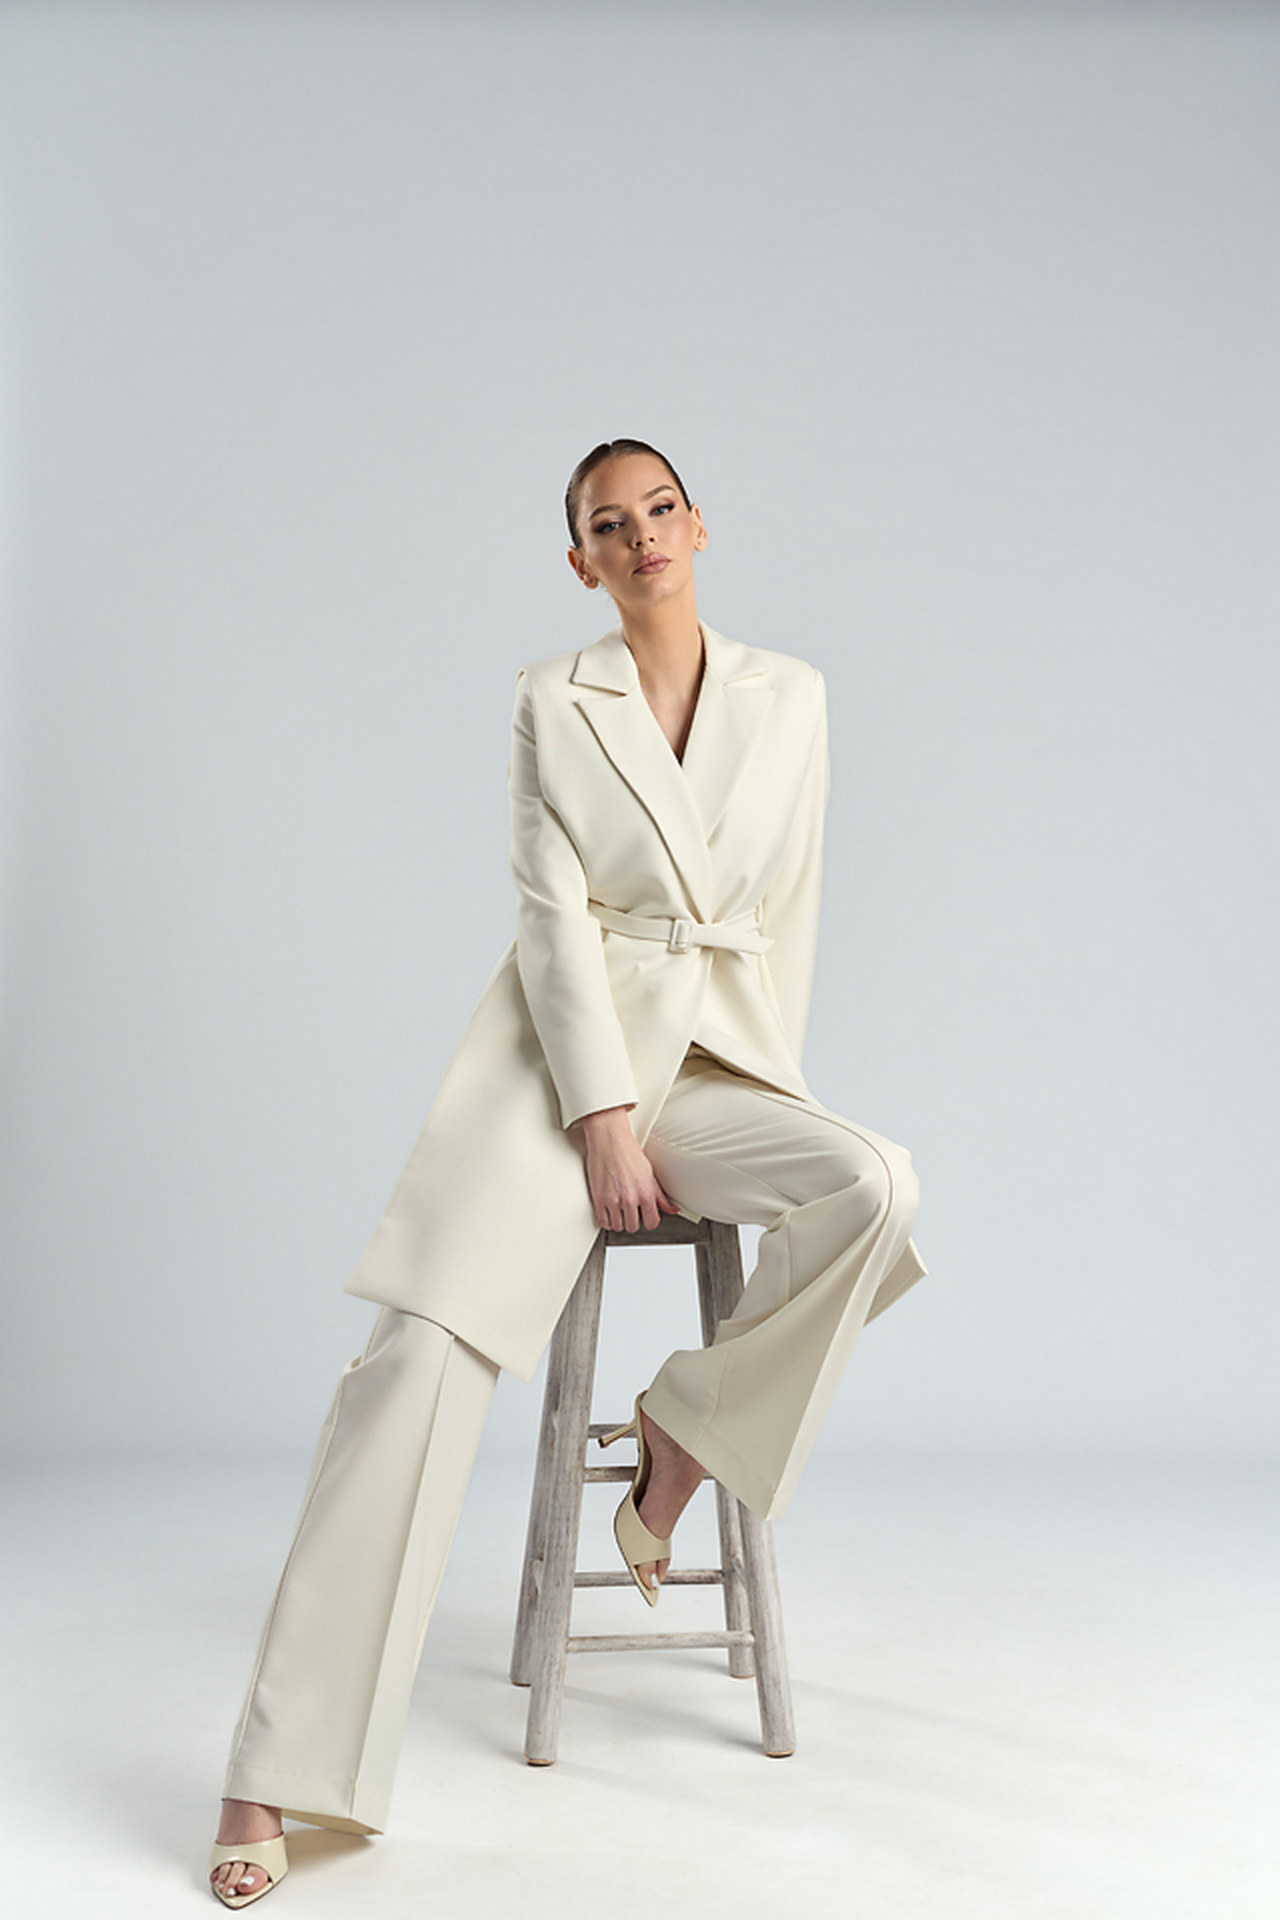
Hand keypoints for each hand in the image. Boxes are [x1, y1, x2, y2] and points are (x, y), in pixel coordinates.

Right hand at [579, 1106, 682, 1232]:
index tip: (646, 1217)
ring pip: (618, 1226)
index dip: (649, 1220)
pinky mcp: (598, 1199)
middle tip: (631, 1210)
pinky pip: (603, 1222)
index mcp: (646, 1193)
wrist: (609, 1140)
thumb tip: (671, 1208)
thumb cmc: (627, 1152)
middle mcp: (630, 1199)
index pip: (652, 1222)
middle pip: (633, 1226)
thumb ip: (660, 1196)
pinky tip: (609, 1212)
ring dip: (619, 1221)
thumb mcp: (650, 1173)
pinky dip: (606, 1220)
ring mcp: (613, 1200)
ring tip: (619, 1209)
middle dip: (633, 1220)